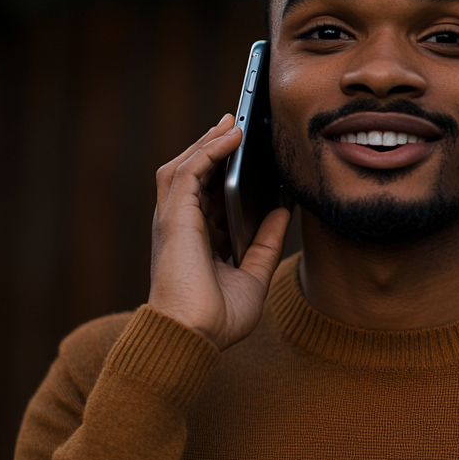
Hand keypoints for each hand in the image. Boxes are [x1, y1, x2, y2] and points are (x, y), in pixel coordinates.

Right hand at [147, 114, 290, 349]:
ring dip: (208, 141)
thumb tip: (284, 211)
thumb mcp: (254, 275)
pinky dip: (209, 149)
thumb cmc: (217, 319)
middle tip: (236, 122)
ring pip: (186, 165)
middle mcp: (182, 225)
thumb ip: (267, 243)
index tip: (246, 148)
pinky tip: (231, 135)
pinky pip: (189, 170)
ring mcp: (174, 220)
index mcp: (196, 239)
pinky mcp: (175, 217)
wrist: (193, 338)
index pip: (208, 193)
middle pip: (194, 173)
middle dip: (212, 145)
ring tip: (233, 121)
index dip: (224, 168)